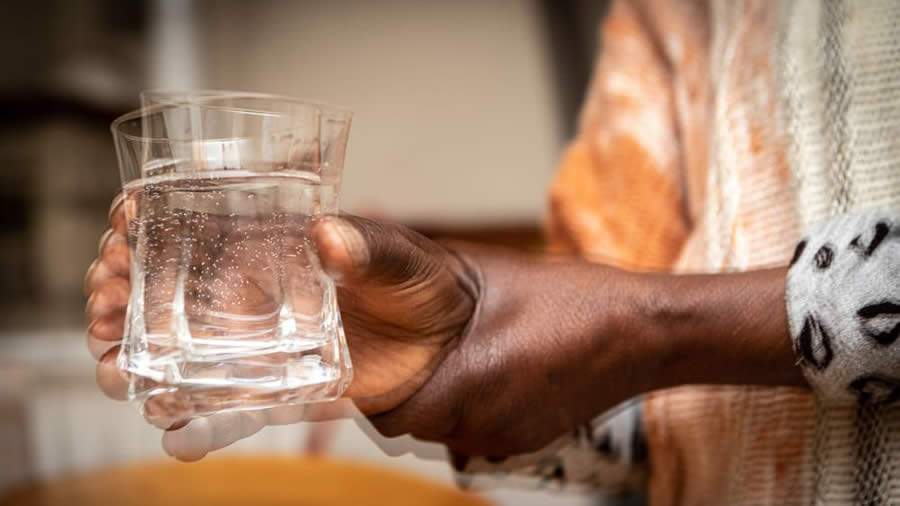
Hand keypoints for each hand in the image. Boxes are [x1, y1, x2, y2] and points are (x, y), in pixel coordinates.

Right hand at [85, 193, 476, 458]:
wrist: (453, 343)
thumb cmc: (428, 285)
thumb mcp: (402, 259)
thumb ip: (367, 248)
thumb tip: (327, 238)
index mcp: (274, 243)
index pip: (195, 222)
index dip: (147, 220)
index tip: (121, 226)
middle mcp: (256, 290)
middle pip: (166, 285)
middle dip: (121, 289)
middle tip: (102, 300)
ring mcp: (262, 340)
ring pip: (180, 347)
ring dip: (135, 354)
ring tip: (113, 363)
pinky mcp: (280, 385)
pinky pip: (225, 404)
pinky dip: (192, 419)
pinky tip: (166, 425)